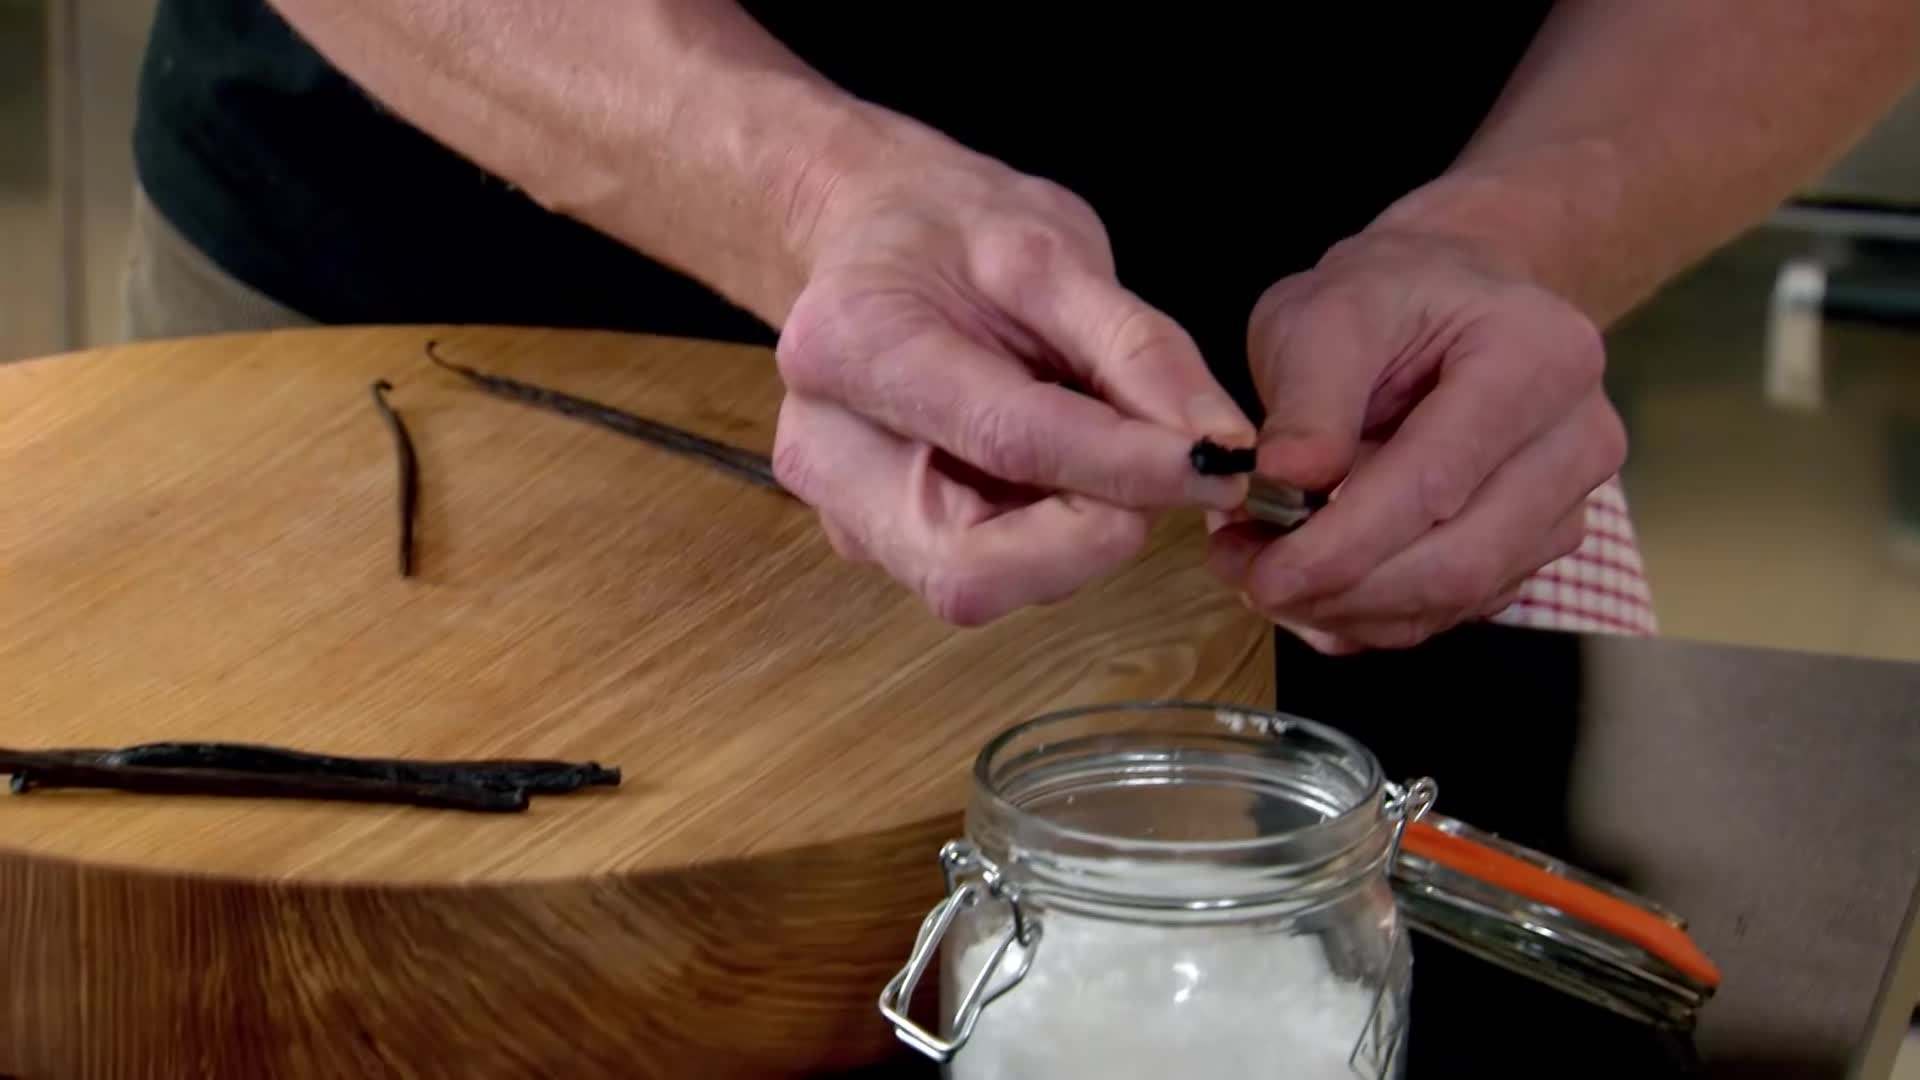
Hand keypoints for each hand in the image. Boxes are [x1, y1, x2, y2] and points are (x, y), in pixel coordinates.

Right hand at [773, 148, 1253, 624]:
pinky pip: (982, 570)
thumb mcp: (1054, 248)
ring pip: (982, 584)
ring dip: (1073, 536)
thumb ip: (1137, 348)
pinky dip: (1048, 534)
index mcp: (853, 346)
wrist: (865, 235)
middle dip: (1088, 541)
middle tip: (1161, 477)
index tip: (1214, 463)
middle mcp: (826, 451)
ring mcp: (844, 511)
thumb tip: (1216, 442)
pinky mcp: (875, 542)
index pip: (1005, 440)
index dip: (1123, 467)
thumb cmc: (949, 231)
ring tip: (1096, 444)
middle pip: (969, 567)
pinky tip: (1056, 467)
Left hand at [1206, 230, 1626, 651]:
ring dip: (1350, 608)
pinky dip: (1375, 612)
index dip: (1342, 546)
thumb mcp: (1328, 311)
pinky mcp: (1536, 544)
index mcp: (1539, 359)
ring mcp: (1568, 501)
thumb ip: (1309, 396)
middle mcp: (1577, 439)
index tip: (1260, 571)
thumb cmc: (1389, 295)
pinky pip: (1455, 606)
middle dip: (1340, 589)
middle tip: (1245, 576)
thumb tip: (1284, 484)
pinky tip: (1313, 587)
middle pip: (1460, 560)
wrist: (1449, 294)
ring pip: (1458, 596)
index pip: (1436, 483)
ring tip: (1262, 575)